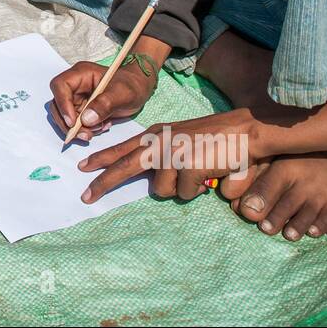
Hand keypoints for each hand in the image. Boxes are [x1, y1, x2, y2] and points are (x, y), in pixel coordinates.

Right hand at [49, 59, 156, 142]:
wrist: (139, 89)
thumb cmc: (132, 85)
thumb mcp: (123, 93)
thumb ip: (105, 104)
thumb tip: (86, 119)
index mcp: (81, 74)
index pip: (60, 86)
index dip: (62, 104)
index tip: (73, 122)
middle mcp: (75, 86)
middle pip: (57, 104)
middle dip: (68, 123)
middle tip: (85, 134)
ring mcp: (77, 98)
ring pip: (64, 117)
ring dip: (77, 129)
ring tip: (98, 130)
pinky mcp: (81, 110)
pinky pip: (75, 124)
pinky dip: (86, 130)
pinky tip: (102, 127)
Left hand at [77, 108, 274, 203]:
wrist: (244, 130)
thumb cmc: (216, 138)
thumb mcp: (182, 138)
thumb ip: (163, 153)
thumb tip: (152, 180)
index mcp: (156, 134)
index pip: (122, 147)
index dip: (101, 159)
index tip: (82, 168)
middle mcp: (160, 142)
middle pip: (124, 167)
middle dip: (103, 184)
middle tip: (85, 197)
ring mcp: (173, 153)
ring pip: (162, 190)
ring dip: (178, 188)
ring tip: (196, 173)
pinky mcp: (188, 166)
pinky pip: (185, 193)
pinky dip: (197, 190)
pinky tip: (208, 174)